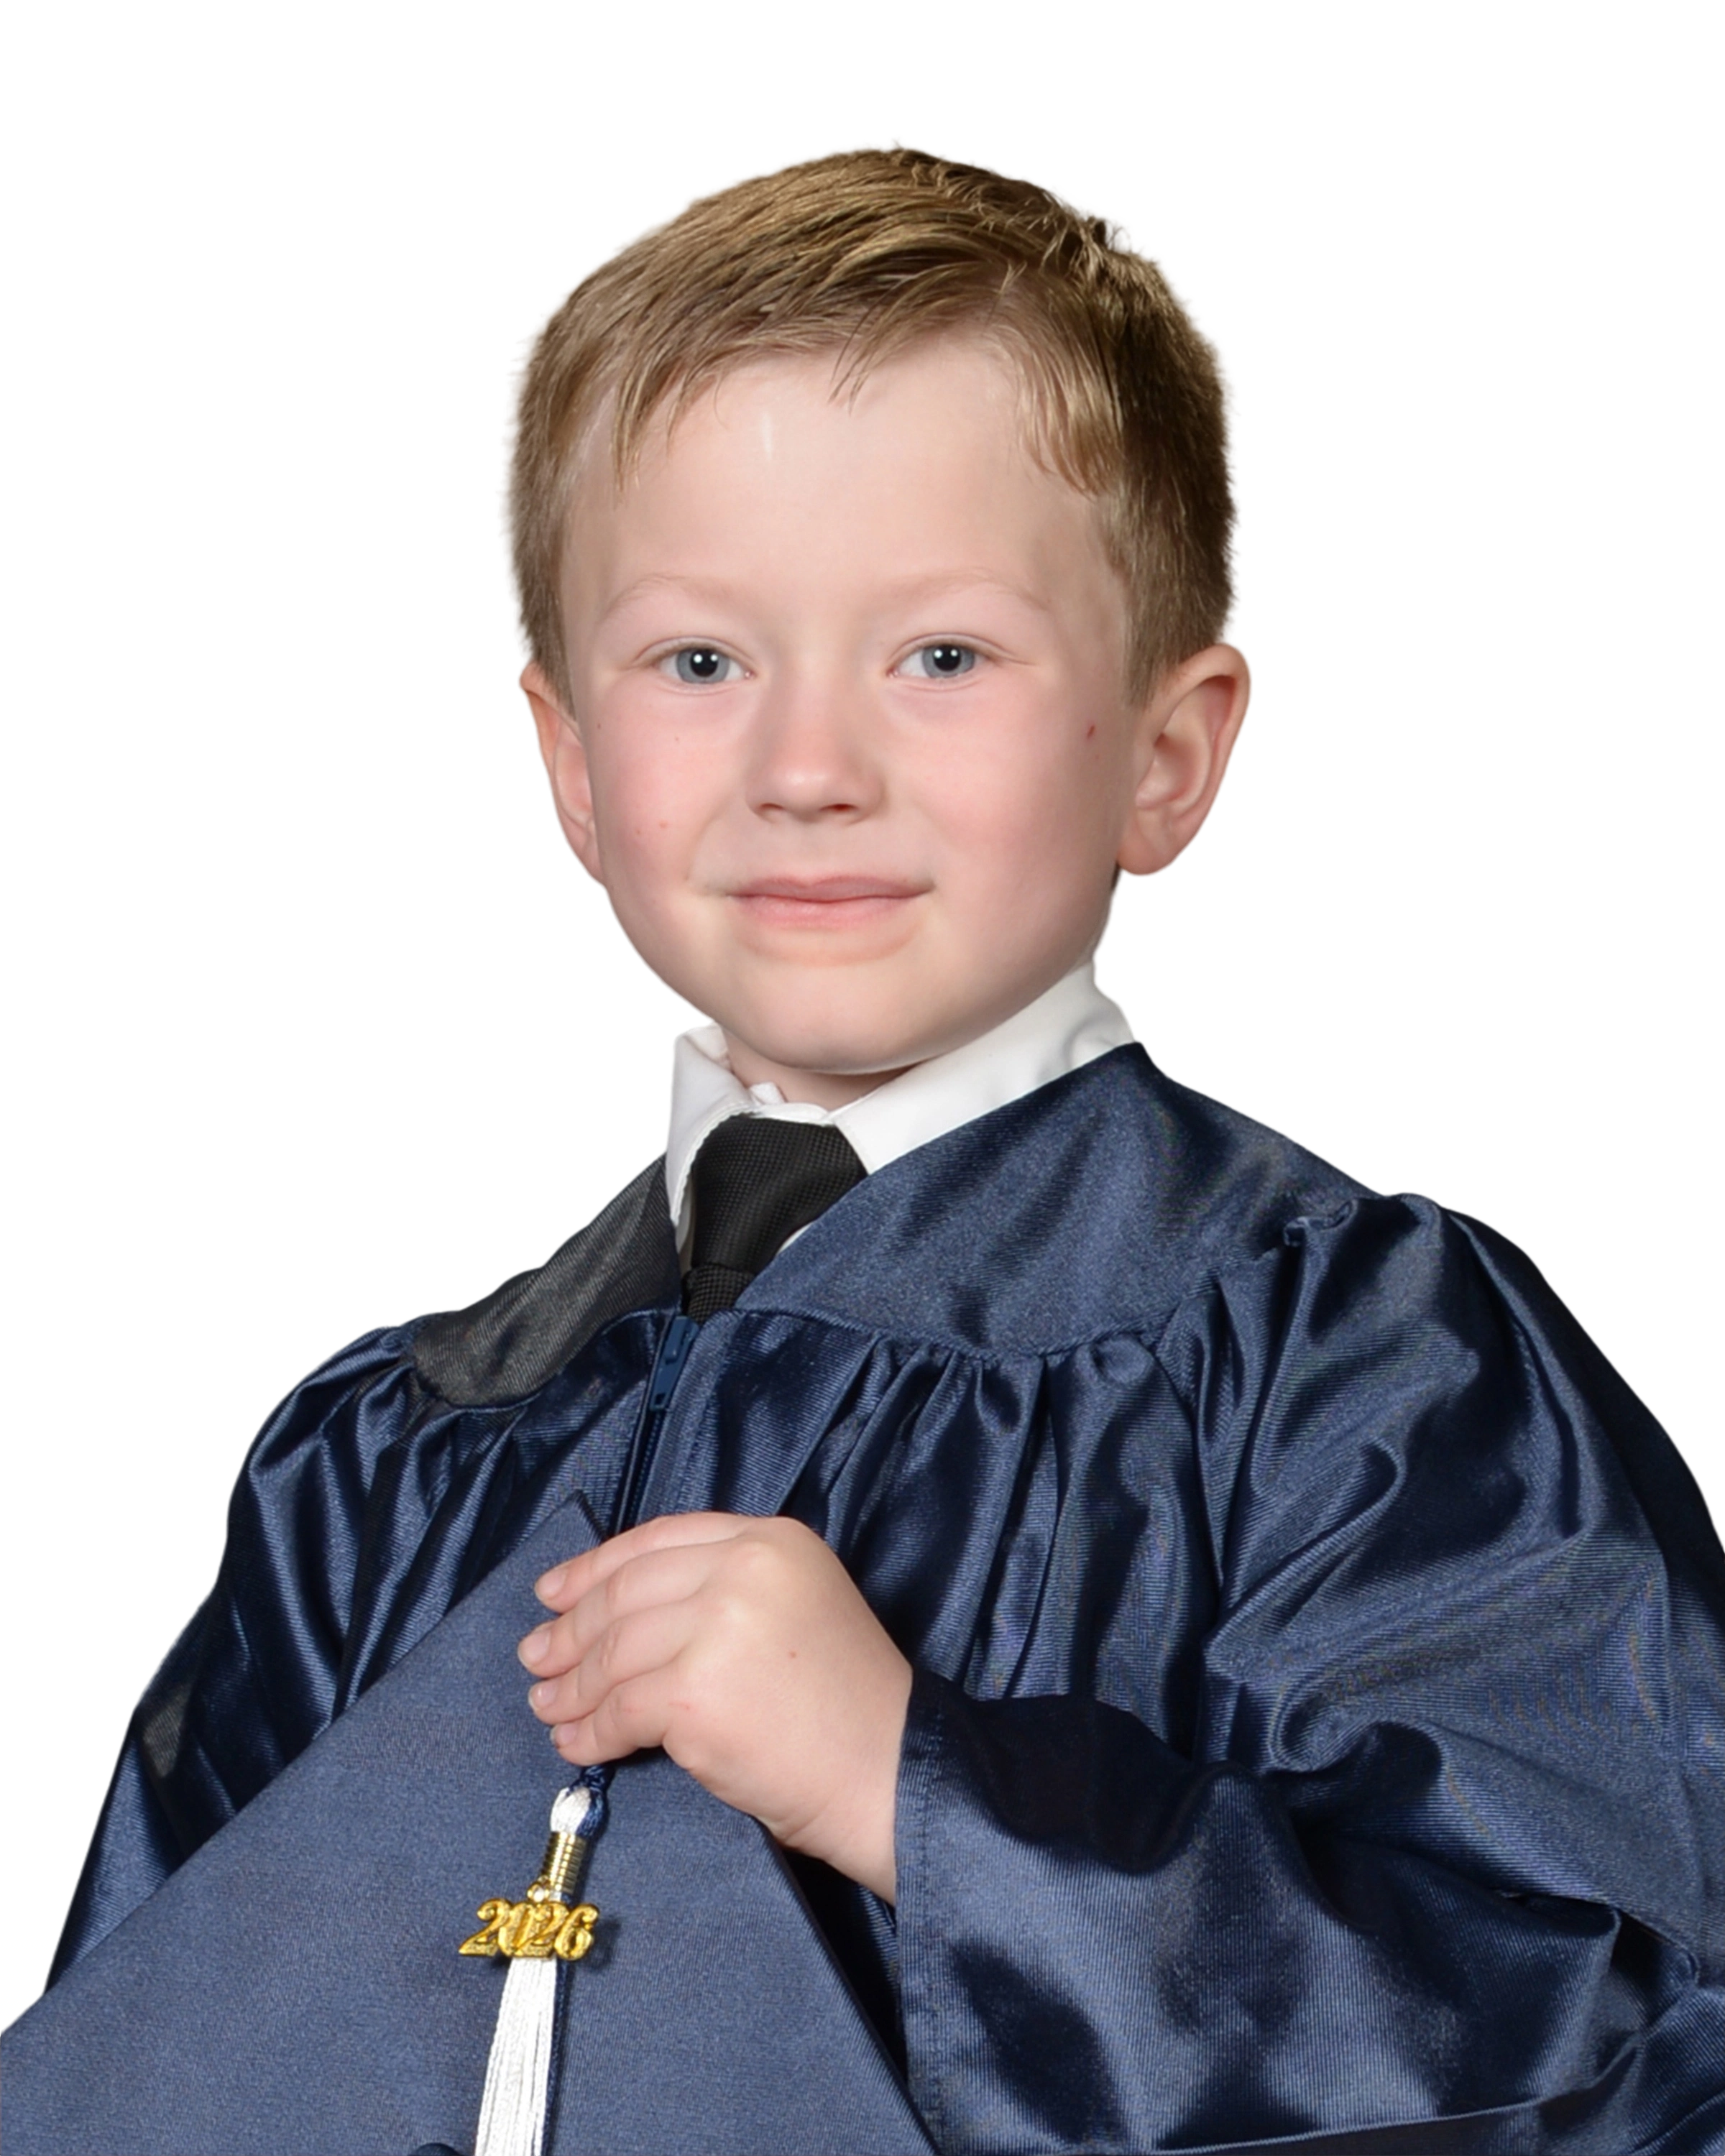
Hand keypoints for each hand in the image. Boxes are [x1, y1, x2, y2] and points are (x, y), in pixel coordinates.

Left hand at [519, 1513, 913, 1902]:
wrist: (890, 1772)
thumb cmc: (848, 1704)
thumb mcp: (799, 1605)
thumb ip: (727, 1589)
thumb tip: (621, 1613)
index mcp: (772, 1539)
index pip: (658, 1540)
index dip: (595, 1566)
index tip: (553, 1591)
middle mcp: (744, 1569)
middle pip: (627, 1593)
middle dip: (570, 1628)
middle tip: (536, 1657)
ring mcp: (718, 1628)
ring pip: (614, 1652)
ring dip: (571, 1685)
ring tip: (548, 1706)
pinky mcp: (695, 1695)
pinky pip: (619, 1711)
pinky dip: (589, 1731)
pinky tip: (578, 1744)